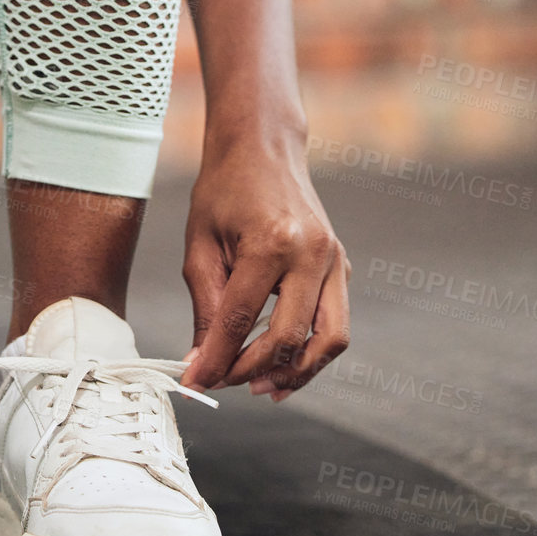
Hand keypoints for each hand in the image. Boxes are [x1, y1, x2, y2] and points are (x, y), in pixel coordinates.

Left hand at [178, 127, 350, 399]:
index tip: (194, 383)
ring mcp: (335, 260)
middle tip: (225, 385)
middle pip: (291, 337)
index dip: (216, 359)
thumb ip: (204, 307)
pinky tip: (280, 364)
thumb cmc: (225, 189)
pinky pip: (334, 323)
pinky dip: (310, 351)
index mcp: (273, 242)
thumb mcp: (200, 244)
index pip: (241, 320)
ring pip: (330, 339)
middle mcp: (313, 253)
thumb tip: (202, 362)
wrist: (263, 147)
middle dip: (254, 370)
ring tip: (261, 388)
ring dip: (297, 372)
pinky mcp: (342, 266)